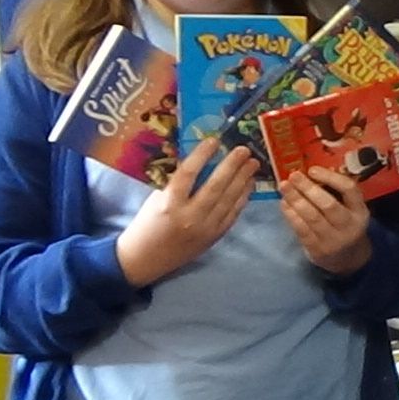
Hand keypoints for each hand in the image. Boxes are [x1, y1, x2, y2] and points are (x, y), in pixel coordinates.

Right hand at [115, 138, 256, 286]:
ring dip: (243, 180)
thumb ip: (176, 183)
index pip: (188, 174)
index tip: (214, 141)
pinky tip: (249, 184)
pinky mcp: (214, 236)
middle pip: (215, 186)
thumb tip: (199, 160)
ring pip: (228, 200)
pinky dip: (242, 197)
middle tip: (244, 150)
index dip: (202, 155)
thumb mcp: (156, 199)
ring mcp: (205, 228)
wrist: (146, 258)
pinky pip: (232, 214)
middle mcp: (189, 216)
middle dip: (232, 166)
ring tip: (252, 163)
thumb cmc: (147, 224)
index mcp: (169, 203)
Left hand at [280, 166, 372, 275]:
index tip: (312, 170)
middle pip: (329, 205)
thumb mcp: (350, 209)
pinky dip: (291, 215)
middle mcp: (349, 225)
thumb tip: (311, 172)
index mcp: (360, 211)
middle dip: (308, 188)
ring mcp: (333, 239)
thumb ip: (336, 193)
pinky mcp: (317, 250)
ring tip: (284, 187)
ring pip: (312, 217)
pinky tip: (284, 204)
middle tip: (293, 176)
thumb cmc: (345, 225)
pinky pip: (302, 229)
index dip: (330, 178)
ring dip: (296, 200)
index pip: (349, 190)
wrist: (347, 259)